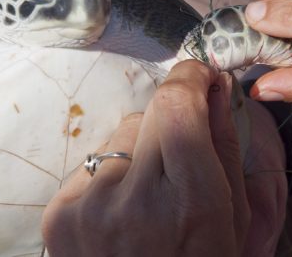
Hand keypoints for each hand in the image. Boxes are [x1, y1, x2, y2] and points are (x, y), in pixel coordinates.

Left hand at [42, 60, 286, 255]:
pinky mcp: (58, 215)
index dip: (189, 78)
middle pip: (151, 112)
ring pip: (122, 134)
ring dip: (141, 149)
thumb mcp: (234, 213)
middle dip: (174, 115)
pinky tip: (122, 207)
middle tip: (183, 145)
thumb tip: (215, 83)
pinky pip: (94, 162)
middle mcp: (133, 202)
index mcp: (190, 203)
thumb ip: (224, 142)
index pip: (177, 107)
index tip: (199, 76)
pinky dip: (113, 173)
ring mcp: (89, 210)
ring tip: (150, 191)